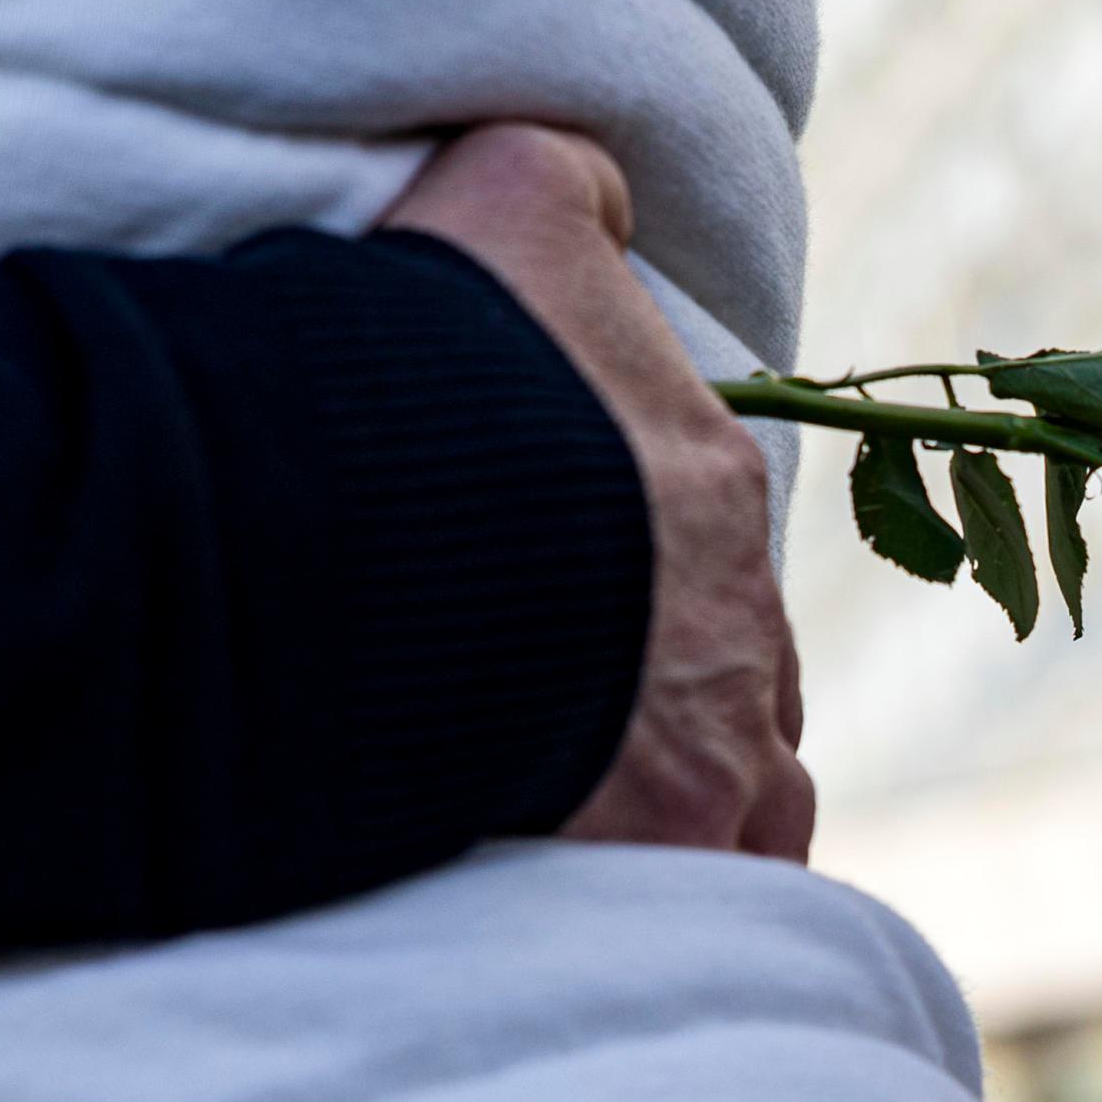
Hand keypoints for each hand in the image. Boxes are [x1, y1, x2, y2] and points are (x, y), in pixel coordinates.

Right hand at [382, 124, 814, 860]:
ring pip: (742, 817)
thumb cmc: (429, 364)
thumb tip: (596, 187)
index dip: (647, 589)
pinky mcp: (651, 876)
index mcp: (710, 501)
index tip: (581, 616)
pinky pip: (699, 914)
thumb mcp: (503, 206)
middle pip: (737, 698)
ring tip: (597, 833)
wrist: (358, 532)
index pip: (710, 558)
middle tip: (583, 733)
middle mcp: (740, 652)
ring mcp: (707, 777)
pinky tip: (594, 907)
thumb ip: (566, 194)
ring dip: (688, 821)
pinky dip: (660, 912)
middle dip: (680, 714)